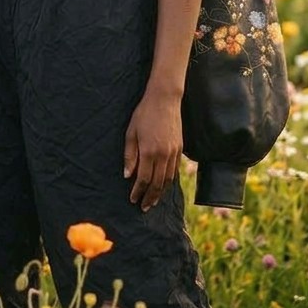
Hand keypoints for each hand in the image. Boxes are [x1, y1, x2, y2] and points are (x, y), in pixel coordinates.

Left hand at [123, 89, 182, 210]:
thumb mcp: (131, 133)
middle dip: (150, 197)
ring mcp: (174, 152)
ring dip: (161, 192)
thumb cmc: (144, 114)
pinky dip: (169, 180)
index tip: (133, 200)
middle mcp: (163, 154)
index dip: (138, 191)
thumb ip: (130, 155)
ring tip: (154, 200)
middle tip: (144, 207)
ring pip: (168, 179)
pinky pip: (175, 170)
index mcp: (149, 151)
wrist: (164, 100)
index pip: (144, 179)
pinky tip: (164, 185)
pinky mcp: (180, 148)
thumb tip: (128, 175)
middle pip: (157, 183)